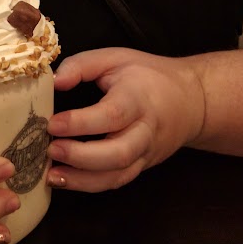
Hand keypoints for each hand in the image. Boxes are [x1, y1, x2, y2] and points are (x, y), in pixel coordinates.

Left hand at [47, 49, 205, 191]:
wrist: (191, 101)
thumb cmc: (147, 76)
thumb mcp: (115, 58)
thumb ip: (82, 65)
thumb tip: (55, 82)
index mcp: (138, 99)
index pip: (112, 115)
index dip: (81, 122)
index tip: (53, 124)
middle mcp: (145, 130)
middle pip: (118, 153)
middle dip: (81, 156)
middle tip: (51, 150)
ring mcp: (146, 153)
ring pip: (118, 175)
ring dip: (82, 179)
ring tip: (51, 174)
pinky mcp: (142, 166)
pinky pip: (117, 181)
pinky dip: (89, 185)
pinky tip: (64, 180)